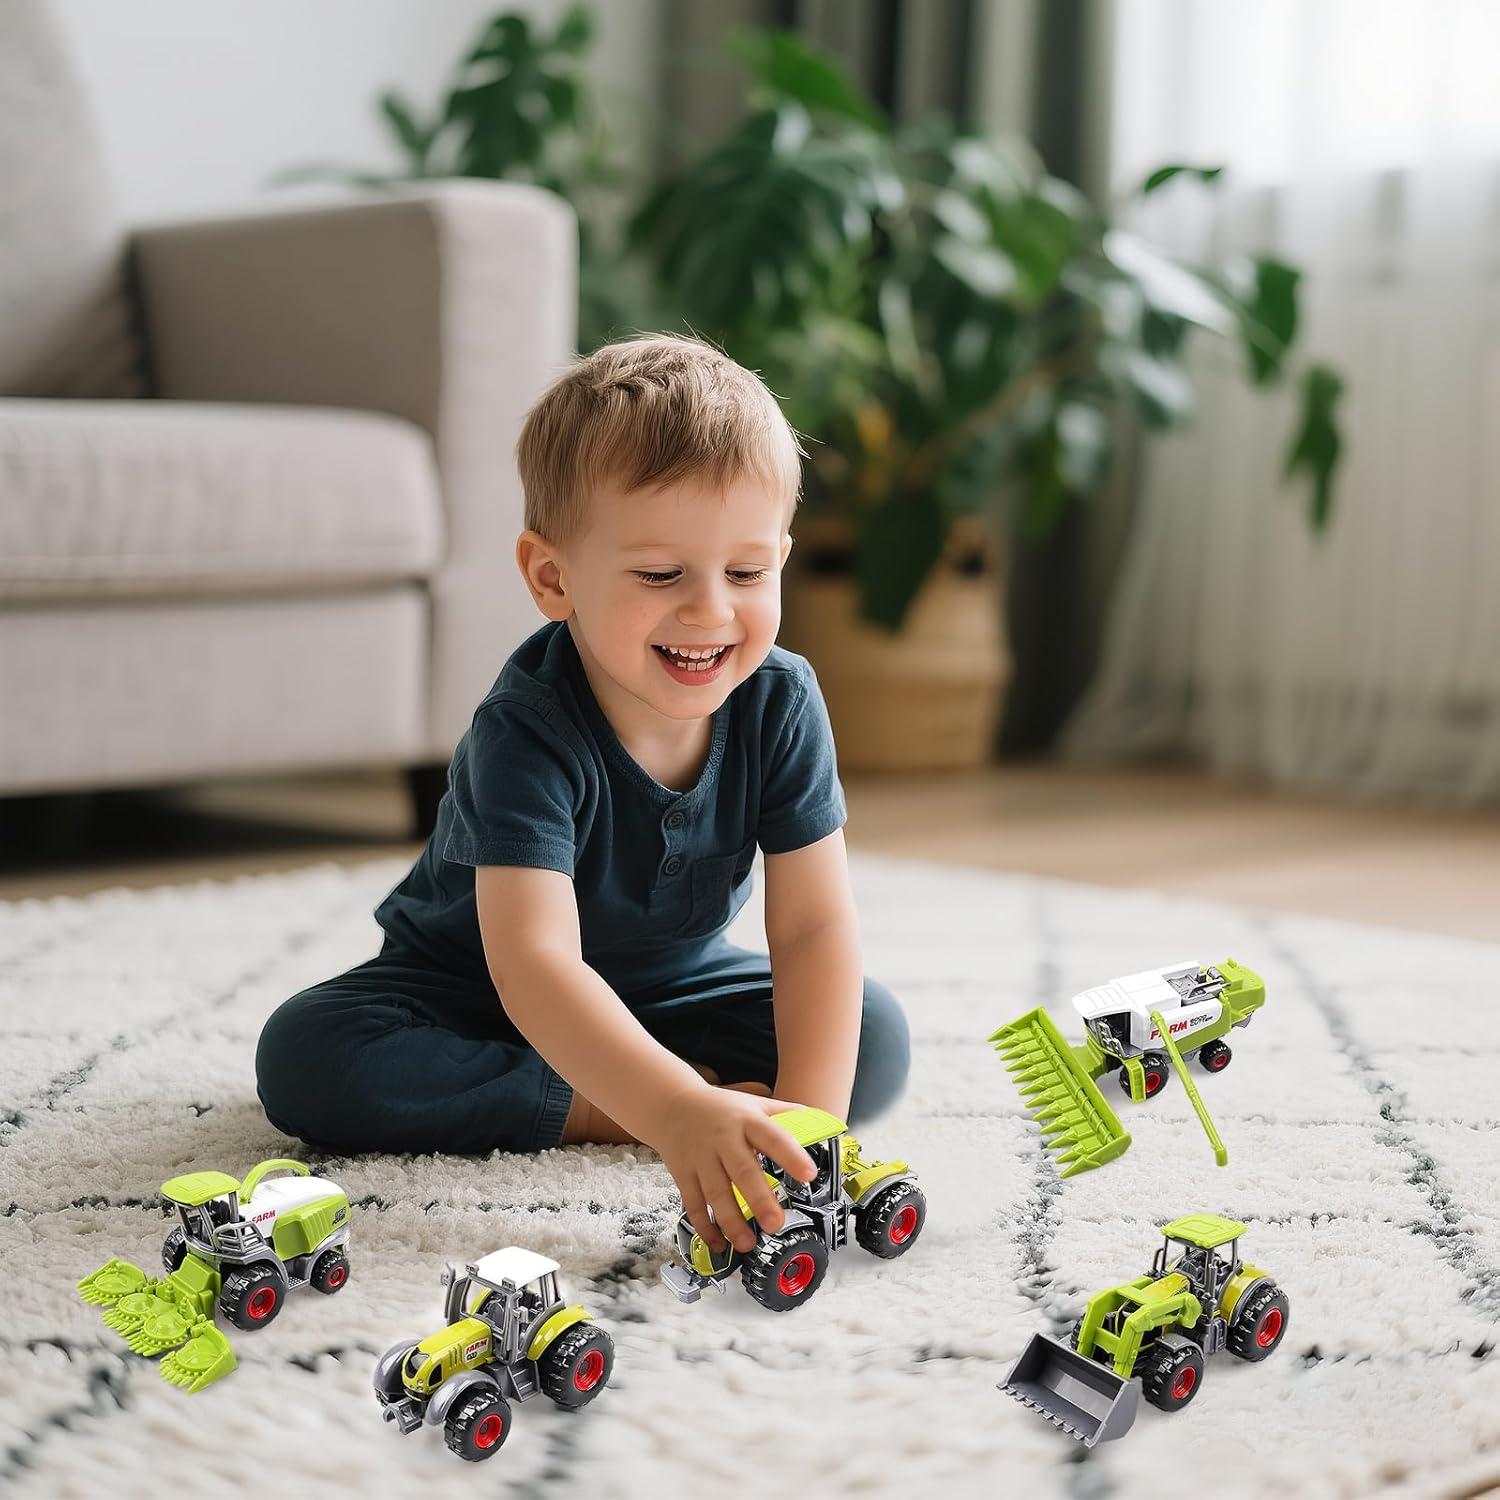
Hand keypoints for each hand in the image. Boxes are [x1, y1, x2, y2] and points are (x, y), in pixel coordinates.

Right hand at [649, 1083, 815, 1254]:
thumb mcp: (755, 1103)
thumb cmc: (722, 1108)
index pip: (772, 1137)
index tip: (808, 1174)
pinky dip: (706, 1227)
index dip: (790, 1155)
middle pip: (742, 1171)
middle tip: (775, 1224)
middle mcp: (723, 1139)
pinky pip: (693, 1205)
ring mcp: (701, 1158)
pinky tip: (720, 1244)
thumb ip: (787, 1114)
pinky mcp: (683, 1175)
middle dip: (759, 1200)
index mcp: (747, 1121)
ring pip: (715, 1193)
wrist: (673, 1105)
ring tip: (748, 1243)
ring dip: (731, 1221)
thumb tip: (824, 1123)